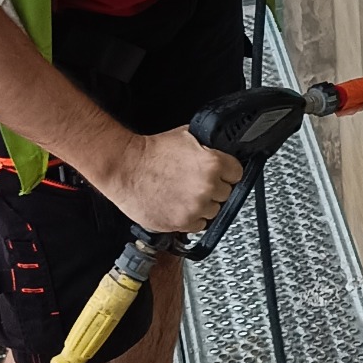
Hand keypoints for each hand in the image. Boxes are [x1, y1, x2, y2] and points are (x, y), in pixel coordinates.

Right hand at [97, 126, 241, 234]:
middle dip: (214, 189)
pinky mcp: (183, 222)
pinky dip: (191, 218)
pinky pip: (199, 225)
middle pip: (226, 193)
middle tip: (195, 183)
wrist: (124, 168)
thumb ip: (209, 147)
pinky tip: (178, 205)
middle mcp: (207, 187)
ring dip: (203, 205)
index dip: (227, 173)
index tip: (220, 175)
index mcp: (212, 163)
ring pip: (214, 211)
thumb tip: (222, 151)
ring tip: (184, 194)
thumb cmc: (150, 153)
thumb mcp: (187, 137)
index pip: (237, 173)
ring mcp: (196, 206)